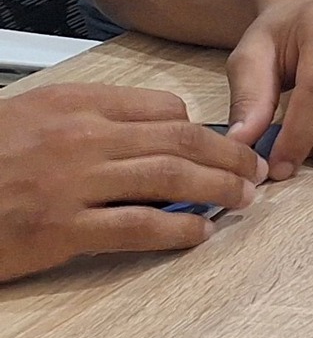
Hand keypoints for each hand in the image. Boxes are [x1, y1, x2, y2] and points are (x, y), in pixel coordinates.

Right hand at [0, 85, 262, 282]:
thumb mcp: (32, 116)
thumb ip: (87, 117)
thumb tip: (151, 125)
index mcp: (74, 104)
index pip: (162, 107)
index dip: (202, 127)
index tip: (222, 141)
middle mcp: (81, 138)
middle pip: (180, 140)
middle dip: (229, 155)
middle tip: (255, 169)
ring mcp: (73, 183)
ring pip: (170, 179)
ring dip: (218, 189)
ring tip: (242, 199)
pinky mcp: (62, 228)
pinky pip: (138, 226)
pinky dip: (178, 230)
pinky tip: (199, 233)